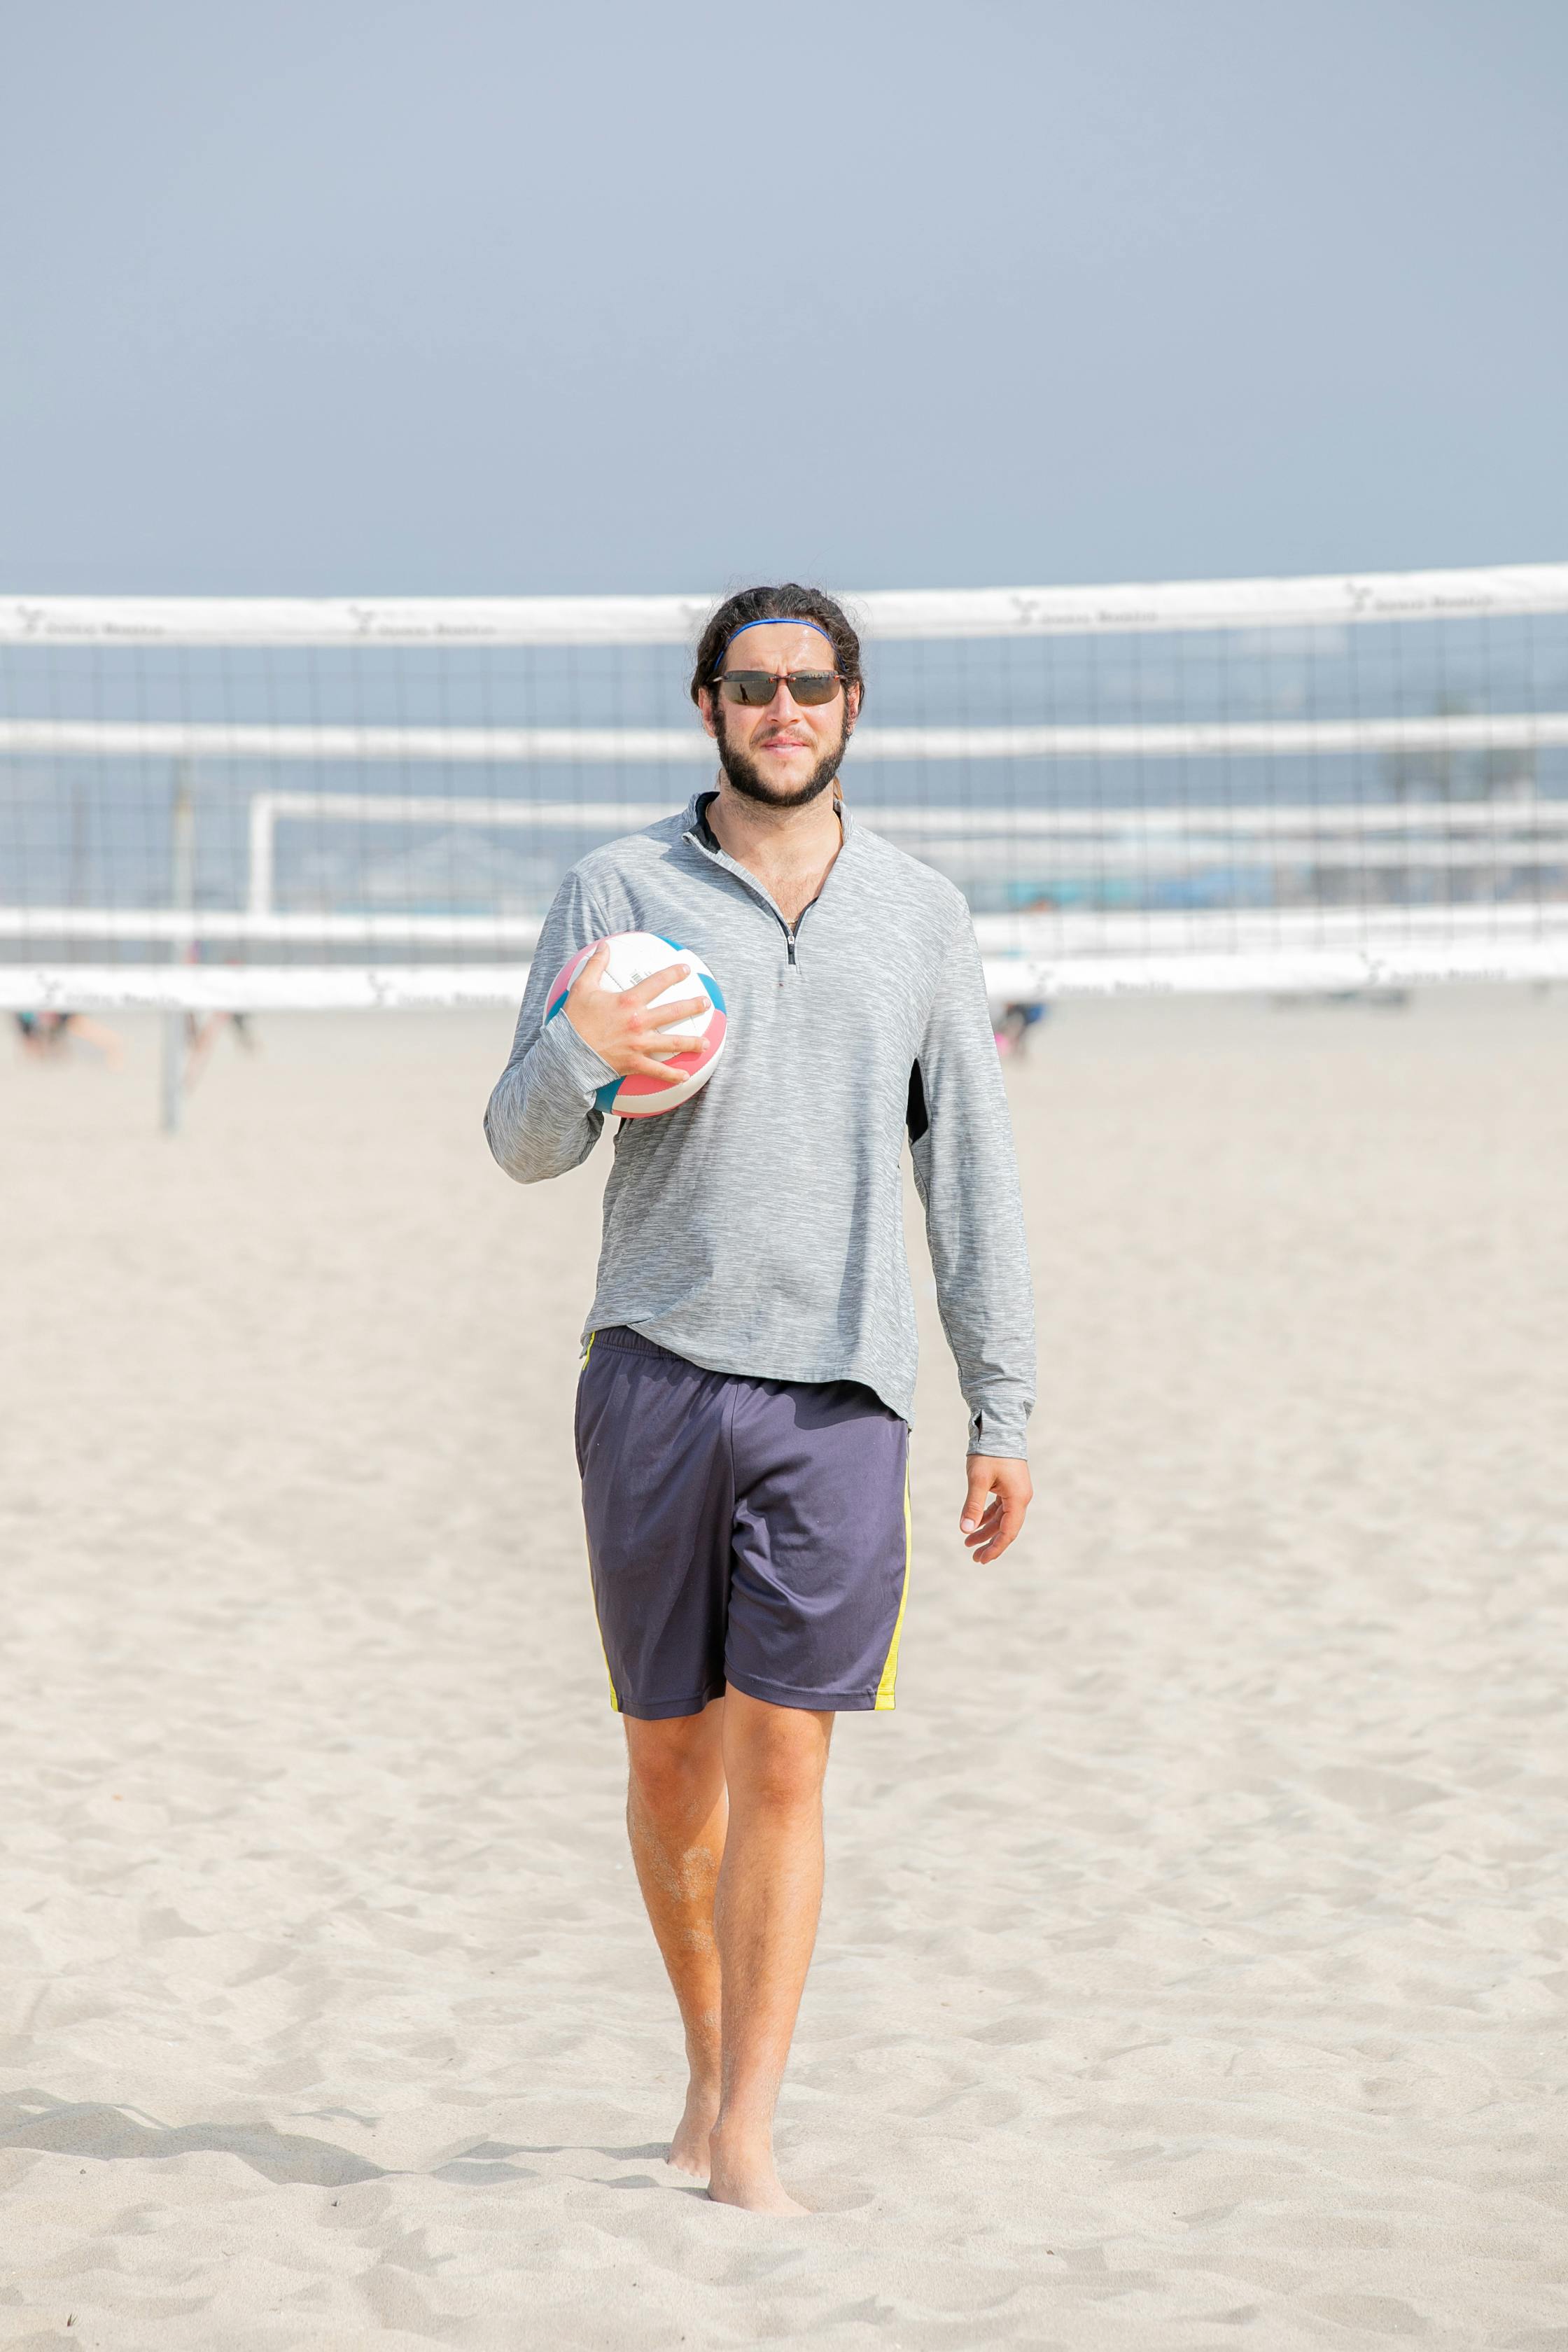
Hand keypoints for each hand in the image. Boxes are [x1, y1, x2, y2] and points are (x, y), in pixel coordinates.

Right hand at [564, 941, 710, 1085]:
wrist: (567, 1052)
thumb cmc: (574, 1020)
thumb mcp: (582, 987)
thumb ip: (595, 964)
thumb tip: (604, 945)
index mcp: (629, 1002)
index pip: (657, 983)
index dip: (674, 974)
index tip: (686, 969)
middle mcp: (639, 1022)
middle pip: (674, 1012)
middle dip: (693, 1006)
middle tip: (706, 1003)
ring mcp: (639, 1044)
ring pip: (673, 1043)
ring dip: (692, 1042)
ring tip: (706, 1043)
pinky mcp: (635, 1063)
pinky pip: (658, 1071)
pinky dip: (673, 1076)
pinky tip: (685, 1076)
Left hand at [960, 1455, 1032, 1563]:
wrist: (999, 1427)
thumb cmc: (989, 1452)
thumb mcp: (978, 1479)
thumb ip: (973, 1505)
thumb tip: (965, 1529)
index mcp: (1018, 1498)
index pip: (1008, 1532)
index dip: (995, 1548)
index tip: (981, 1560)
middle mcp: (1021, 1497)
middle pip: (1006, 1528)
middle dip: (990, 1542)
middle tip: (974, 1556)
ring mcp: (1016, 1491)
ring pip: (1002, 1518)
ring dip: (986, 1530)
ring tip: (968, 1541)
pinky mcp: (1009, 1486)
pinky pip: (1000, 1508)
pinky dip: (988, 1517)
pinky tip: (974, 1523)